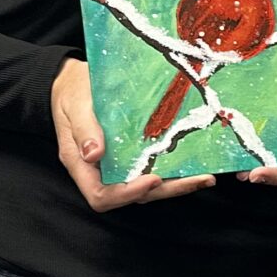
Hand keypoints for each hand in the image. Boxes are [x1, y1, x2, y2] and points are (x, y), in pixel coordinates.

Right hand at [50, 58, 215, 210]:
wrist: (73, 81)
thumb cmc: (71, 92)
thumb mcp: (75, 105)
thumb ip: (84, 129)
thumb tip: (94, 154)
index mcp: (81, 165)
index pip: (101, 195)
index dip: (127, 194)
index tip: (152, 180)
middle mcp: (101, 171)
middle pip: (132, 195)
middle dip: (165, 191)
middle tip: (195, 180)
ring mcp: (119, 165)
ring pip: (147, 187)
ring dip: (176, 185)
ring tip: (204, 178)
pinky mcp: (133, 156)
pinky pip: (152, 168)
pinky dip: (174, 170)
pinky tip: (196, 166)